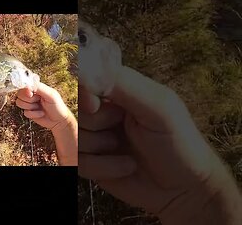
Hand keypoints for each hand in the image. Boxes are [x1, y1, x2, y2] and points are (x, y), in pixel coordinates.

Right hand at [16, 82, 76, 165]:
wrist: (59, 121)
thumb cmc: (58, 106)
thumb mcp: (50, 95)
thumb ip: (39, 88)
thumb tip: (27, 85)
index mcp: (37, 87)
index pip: (24, 84)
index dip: (25, 89)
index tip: (30, 94)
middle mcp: (32, 94)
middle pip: (19, 94)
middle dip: (29, 99)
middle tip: (38, 101)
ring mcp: (29, 103)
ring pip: (19, 103)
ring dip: (30, 107)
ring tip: (39, 107)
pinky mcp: (29, 112)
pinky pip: (24, 112)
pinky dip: (34, 114)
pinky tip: (41, 113)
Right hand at [78, 66, 241, 223]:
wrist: (184, 190)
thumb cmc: (179, 143)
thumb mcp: (157, 106)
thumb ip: (122, 83)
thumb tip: (85, 69)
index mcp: (119, 89)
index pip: (84, 79)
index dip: (83, 93)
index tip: (94, 105)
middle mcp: (103, 111)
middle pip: (75, 109)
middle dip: (98, 124)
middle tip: (123, 130)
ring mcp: (95, 136)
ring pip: (73, 136)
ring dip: (101, 148)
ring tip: (128, 151)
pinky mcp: (90, 161)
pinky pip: (78, 160)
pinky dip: (101, 167)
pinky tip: (125, 167)